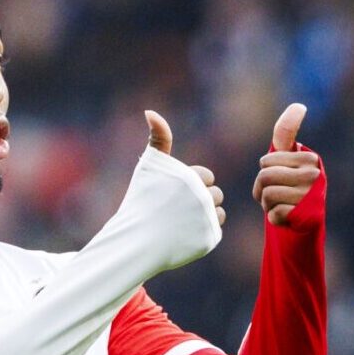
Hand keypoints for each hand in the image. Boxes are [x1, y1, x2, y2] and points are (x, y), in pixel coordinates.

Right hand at [145, 110, 227, 227]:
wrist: (135, 242)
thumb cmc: (140, 201)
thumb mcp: (148, 166)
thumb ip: (157, 138)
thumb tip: (150, 112)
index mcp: (192, 177)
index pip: (207, 176)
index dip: (191, 184)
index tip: (172, 194)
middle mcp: (204, 197)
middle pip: (215, 194)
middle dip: (200, 200)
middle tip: (175, 211)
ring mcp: (207, 219)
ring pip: (218, 211)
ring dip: (204, 215)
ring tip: (181, 222)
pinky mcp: (210, 238)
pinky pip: (215, 230)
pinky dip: (202, 233)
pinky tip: (184, 235)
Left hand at [252, 103, 320, 225]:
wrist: (304, 219)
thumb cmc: (291, 184)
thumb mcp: (287, 158)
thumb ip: (286, 132)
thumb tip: (298, 105)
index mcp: (309, 158)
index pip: (265, 162)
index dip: (264, 172)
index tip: (278, 178)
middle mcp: (314, 174)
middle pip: (265, 177)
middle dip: (262, 190)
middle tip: (276, 195)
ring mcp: (312, 196)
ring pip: (268, 195)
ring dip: (268, 204)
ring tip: (282, 205)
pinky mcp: (308, 215)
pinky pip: (274, 214)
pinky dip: (275, 218)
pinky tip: (287, 217)